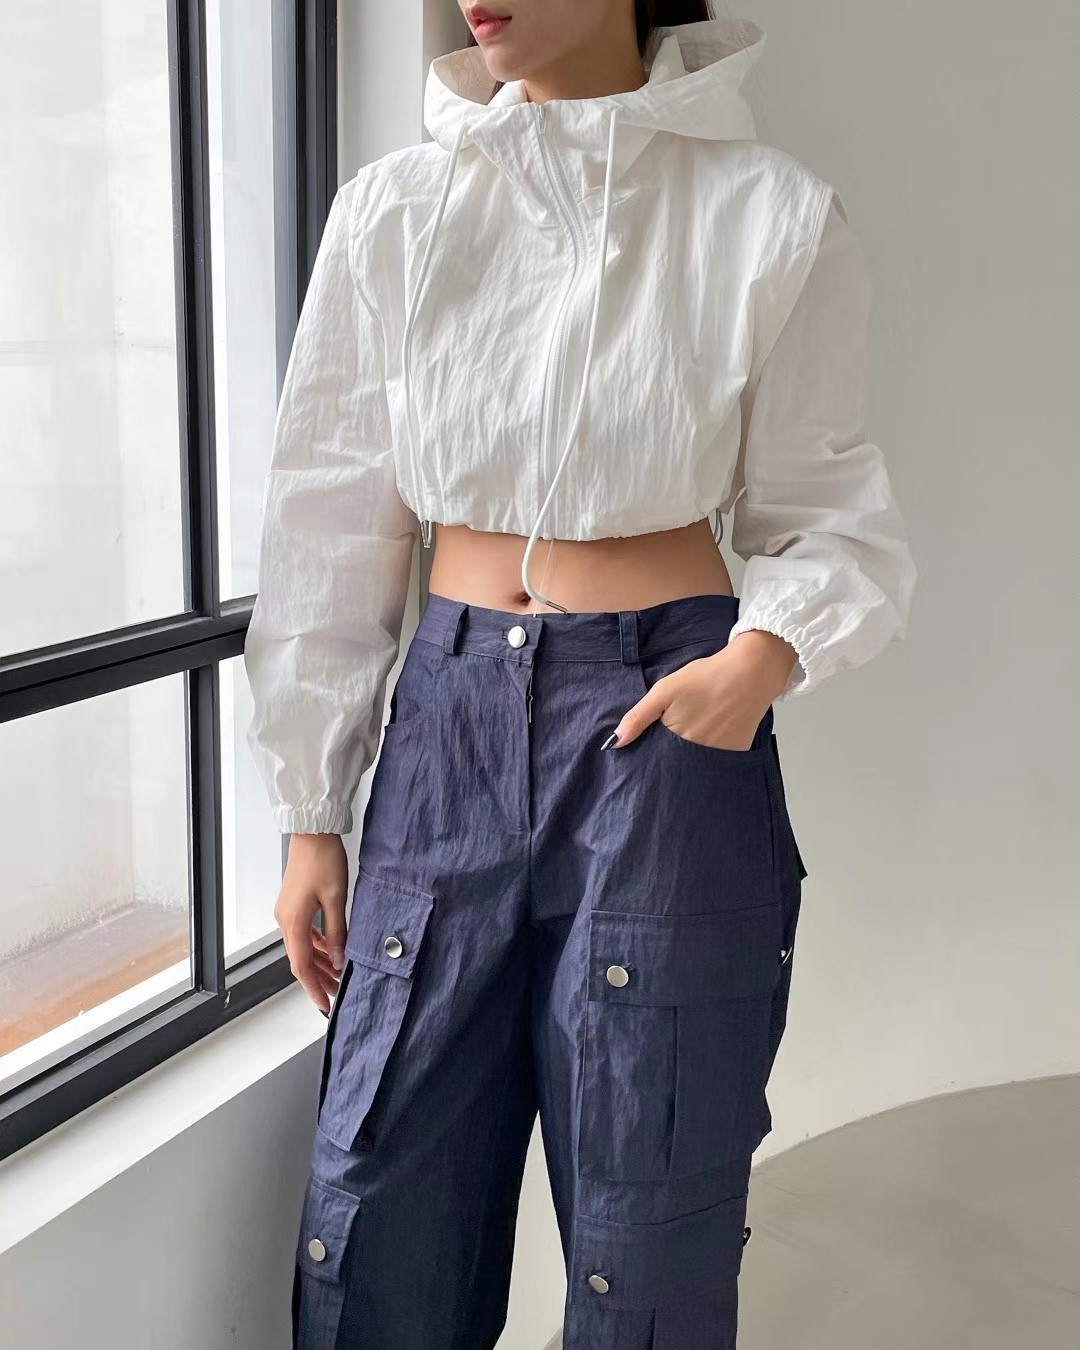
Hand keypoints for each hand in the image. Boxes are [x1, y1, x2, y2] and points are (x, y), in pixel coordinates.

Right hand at [274, 833, 349, 1014]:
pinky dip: (316, 946)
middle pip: (300, 960)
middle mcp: (285, 920)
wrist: (313, 831)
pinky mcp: (293, 905)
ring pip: (302, 948)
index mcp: (294, 922)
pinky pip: (303, 933)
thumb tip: (339, 960)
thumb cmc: (324, 859)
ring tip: (338, 975)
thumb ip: (337, 933)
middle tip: (337, 993)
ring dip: (319, 963)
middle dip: (318, 979)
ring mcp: (287, 913)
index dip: (314, 988)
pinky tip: (331, 950)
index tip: (325, 1004)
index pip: (302, 966)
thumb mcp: (337, 899)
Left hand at [608, 630, 797, 749]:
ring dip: (691, 755)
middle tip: (679, 729)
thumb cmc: (706, 678)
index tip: (648, 747)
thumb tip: (614, 743)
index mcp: (676, 742)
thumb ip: (638, 717)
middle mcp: (698, 756)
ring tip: (698, 727)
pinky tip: (714, 730)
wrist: (751, 671)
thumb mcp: (664, 690)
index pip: (656, 760)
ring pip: (696, 764)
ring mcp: (719, 757)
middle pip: (675, 764)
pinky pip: (717, 760)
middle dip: (670, 756)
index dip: (650, 754)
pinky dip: (711, 752)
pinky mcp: (736, 753)